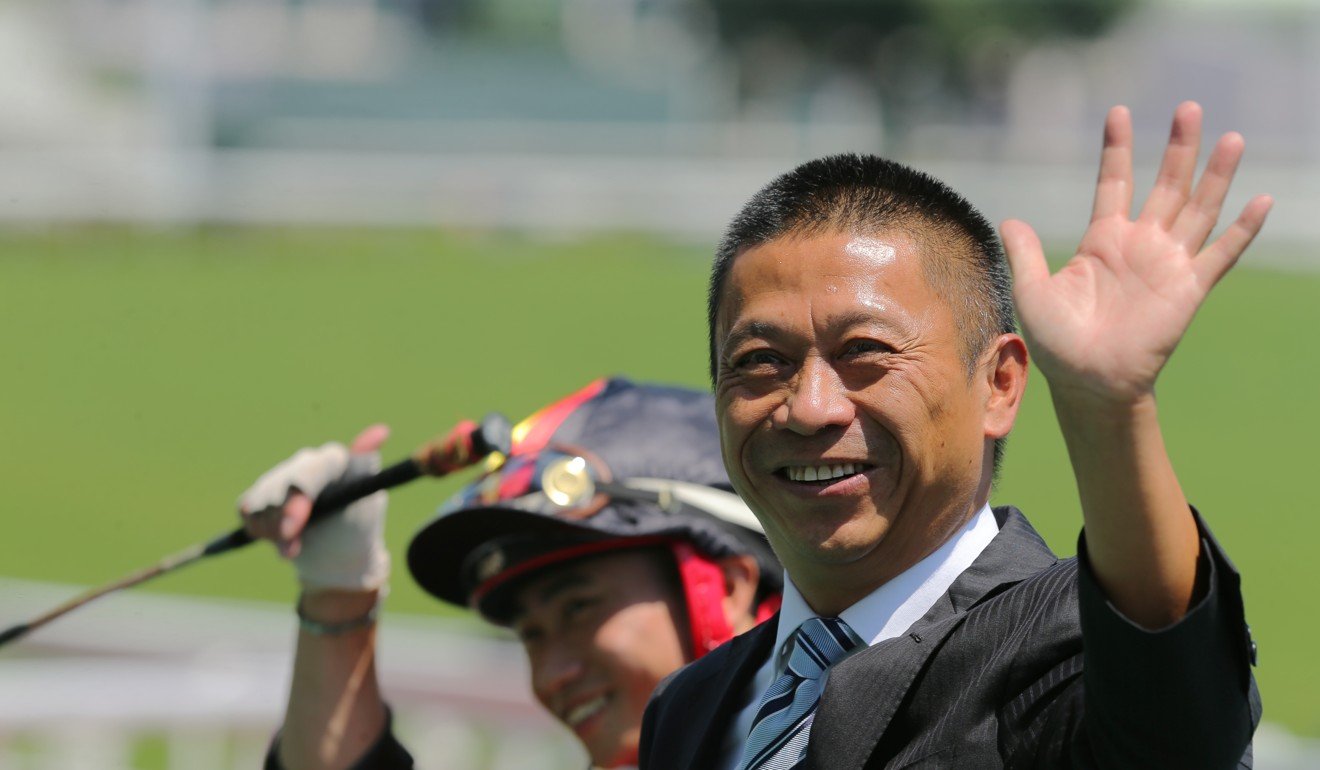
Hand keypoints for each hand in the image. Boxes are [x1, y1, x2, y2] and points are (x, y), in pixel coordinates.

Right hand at [237, 425, 391, 591]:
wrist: (339, 558)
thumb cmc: (356, 530)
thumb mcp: (365, 505)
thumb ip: (361, 469)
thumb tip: (382, 430)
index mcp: (335, 461)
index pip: (312, 470)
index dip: (297, 499)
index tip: (291, 529)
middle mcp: (307, 462)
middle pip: (278, 486)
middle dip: (280, 522)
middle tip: (290, 551)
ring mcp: (282, 476)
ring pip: (260, 498)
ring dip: (273, 531)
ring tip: (294, 547)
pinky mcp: (262, 492)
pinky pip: (247, 507)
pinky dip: (259, 529)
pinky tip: (279, 540)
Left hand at [1001, 102, 1271, 404]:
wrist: (1088, 381)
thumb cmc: (1058, 342)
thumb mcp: (1032, 292)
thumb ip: (1026, 253)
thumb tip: (1009, 219)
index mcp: (1102, 241)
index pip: (1113, 183)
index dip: (1117, 149)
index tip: (1119, 112)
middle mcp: (1139, 245)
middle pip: (1165, 185)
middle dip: (1178, 148)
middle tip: (1189, 108)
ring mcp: (1167, 264)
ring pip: (1198, 209)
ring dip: (1215, 175)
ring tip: (1231, 138)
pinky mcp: (1188, 289)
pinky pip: (1220, 254)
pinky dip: (1242, 229)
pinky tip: (1261, 201)